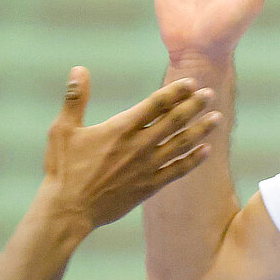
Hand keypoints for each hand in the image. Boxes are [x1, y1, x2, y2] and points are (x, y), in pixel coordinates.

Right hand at [39, 68, 217, 231]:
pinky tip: (206, 151)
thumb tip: (79, 69)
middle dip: (194, 106)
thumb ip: (75, 99)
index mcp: (120, 129)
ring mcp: (146, 167)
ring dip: (200, 130)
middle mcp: (138, 146)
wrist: (69, 210)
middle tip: (209, 94)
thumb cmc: (63, 169)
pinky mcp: (148, 187)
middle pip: (174, 121)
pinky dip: (193, 160)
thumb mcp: (63, 129)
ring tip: (217, 118)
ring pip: (181, 145)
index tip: (190, 83)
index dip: (175, 92)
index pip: (155, 104)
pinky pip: (177, 171)